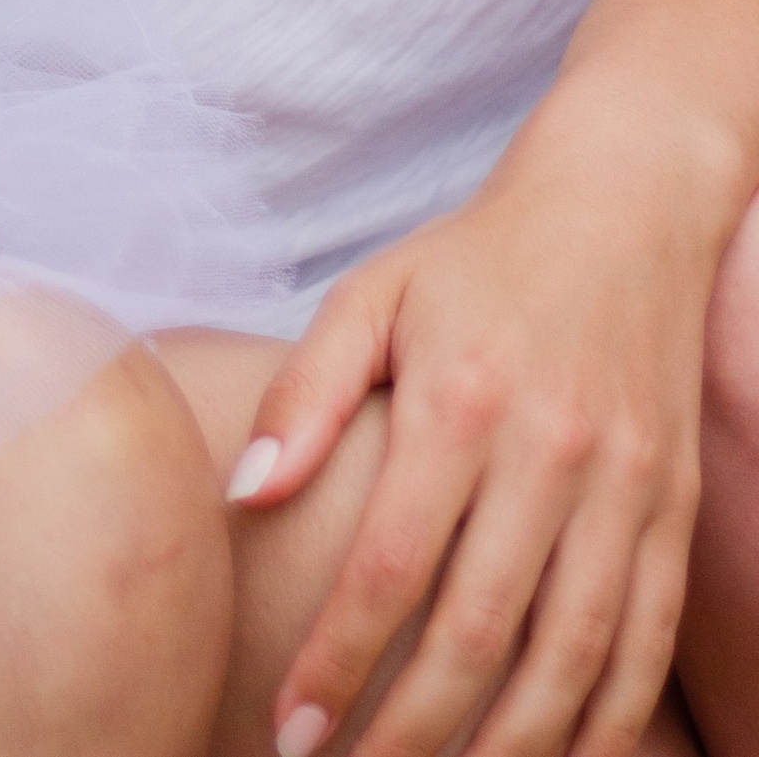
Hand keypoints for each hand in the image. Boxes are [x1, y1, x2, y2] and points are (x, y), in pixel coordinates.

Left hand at [232, 115, 714, 756]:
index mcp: (462, 400)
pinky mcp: (674, 514)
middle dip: (409, 731)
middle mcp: (552, 452)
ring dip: (506, 749)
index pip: (391, 565)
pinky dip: (605, 723)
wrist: (621, 213)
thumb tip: (241, 495)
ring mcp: (626, 490)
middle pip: (479, 633)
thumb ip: (306, 395)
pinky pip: (647, 645)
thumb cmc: (474, 265)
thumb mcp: (372, 297)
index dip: (337, 659)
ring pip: (571, 660)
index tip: (288, 729)